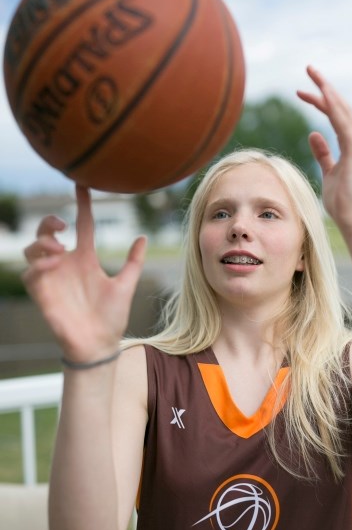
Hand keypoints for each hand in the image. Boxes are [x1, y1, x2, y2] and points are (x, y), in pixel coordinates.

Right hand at [23, 185, 146, 361]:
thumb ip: (133, 262)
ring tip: (60, 249)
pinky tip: (54, 264)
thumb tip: (143, 237)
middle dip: (49, 223)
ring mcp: (52, 277)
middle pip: (48, 232)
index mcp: (86, 259)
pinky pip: (30, 272)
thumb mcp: (125, 285)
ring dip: (42, 242)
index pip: (82, 225)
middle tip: (62, 229)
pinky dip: (38, 264)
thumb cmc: (112, 317)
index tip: (83, 185)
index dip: (82, 204)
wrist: (99, 345)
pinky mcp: (42, 293)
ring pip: (33, 248)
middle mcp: (67, 264)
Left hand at [297, 66, 351, 229]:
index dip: (319, 100)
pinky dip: (334, 108)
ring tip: (313, 74)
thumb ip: (322, 153)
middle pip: (339, 106)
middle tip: (308, 68)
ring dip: (328, 90)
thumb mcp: (328, 171)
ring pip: (342, 109)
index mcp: (351, 143)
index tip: (301, 91)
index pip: (334, 114)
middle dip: (324, 86)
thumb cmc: (341, 199)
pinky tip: (323, 94)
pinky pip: (343, 124)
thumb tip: (312, 133)